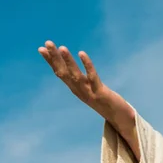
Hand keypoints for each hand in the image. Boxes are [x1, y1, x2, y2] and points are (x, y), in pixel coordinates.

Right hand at [38, 40, 139, 160]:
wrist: (120, 119)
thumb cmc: (107, 103)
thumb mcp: (91, 91)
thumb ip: (84, 82)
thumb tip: (76, 71)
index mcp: (76, 90)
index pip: (60, 73)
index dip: (51, 61)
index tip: (41, 49)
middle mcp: (79, 91)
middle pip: (64, 73)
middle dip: (54, 58)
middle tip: (47, 43)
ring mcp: (89, 93)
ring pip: (75, 75)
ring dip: (68, 61)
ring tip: (61, 47)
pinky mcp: (101, 93)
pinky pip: (92, 77)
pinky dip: (87, 66)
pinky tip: (82, 54)